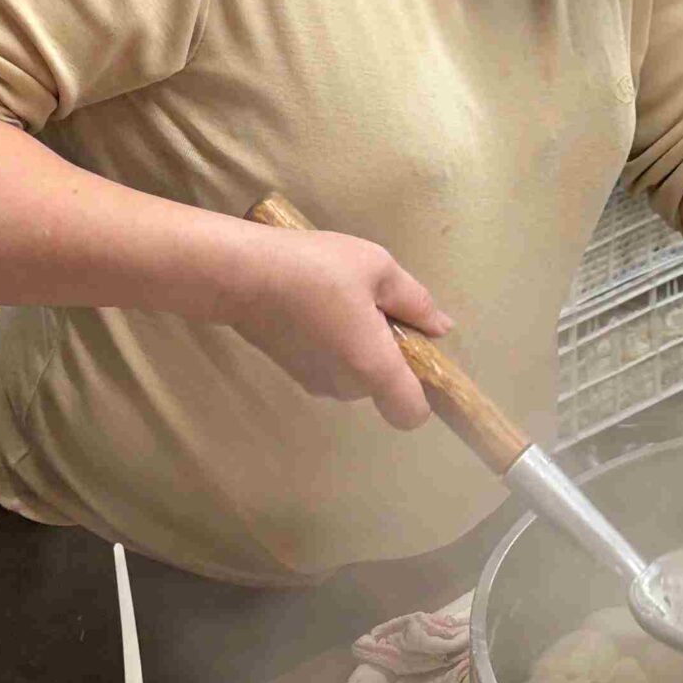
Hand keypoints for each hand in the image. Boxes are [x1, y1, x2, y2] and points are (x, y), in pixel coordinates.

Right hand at [234, 227, 451, 429]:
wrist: (241, 274)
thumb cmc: (318, 269)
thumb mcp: (377, 268)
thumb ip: (415, 302)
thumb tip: (441, 328)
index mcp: (374, 368)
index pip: (411, 414)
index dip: (424, 394)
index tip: (418, 354)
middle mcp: (346, 387)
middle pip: (383, 384)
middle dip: (387, 351)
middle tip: (373, 304)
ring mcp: (315, 383)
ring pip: (355, 373)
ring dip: (358, 346)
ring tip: (341, 299)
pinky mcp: (292, 372)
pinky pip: (329, 365)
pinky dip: (332, 344)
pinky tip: (316, 305)